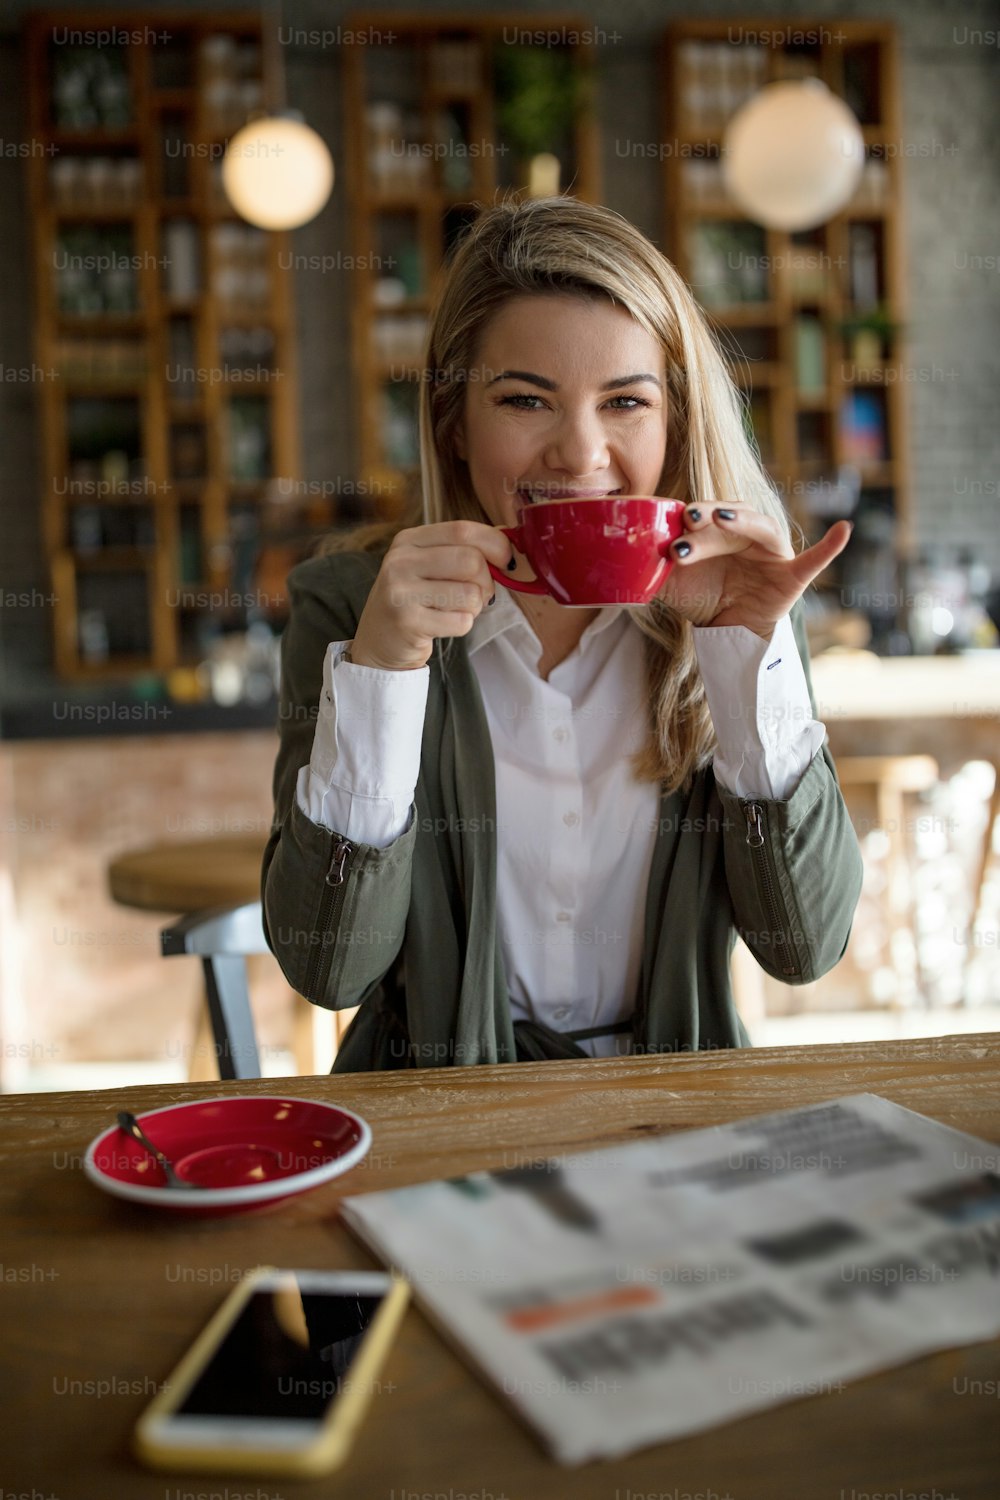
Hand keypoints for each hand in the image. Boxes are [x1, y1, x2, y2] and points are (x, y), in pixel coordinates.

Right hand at [350, 521, 513, 670]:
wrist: (379, 640)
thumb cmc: (415, 599)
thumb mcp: (429, 565)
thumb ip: (462, 551)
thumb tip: (508, 545)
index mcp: (409, 540)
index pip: (462, 530)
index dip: (495, 544)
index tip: (506, 561)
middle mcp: (400, 561)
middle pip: (471, 561)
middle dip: (487, 582)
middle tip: (479, 595)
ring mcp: (400, 591)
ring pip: (470, 594)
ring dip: (474, 607)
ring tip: (456, 611)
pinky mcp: (407, 621)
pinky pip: (461, 621)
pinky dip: (463, 625)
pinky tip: (444, 625)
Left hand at [658, 503, 852, 638]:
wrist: (727, 638)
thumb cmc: (703, 601)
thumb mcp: (672, 585)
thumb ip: (652, 568)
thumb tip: (621, 559)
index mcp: (719, 533)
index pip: (704, 518)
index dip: (690, 519)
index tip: (673, 523)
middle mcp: (746, 537)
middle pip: (728, 520)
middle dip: (707, 520)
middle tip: (688, 520)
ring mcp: (771, 554)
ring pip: (759, 529)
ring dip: (741, 520)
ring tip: (720, 517)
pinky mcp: (791, 577)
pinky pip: (814, 560)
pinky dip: (831, 546)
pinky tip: (845, 529)